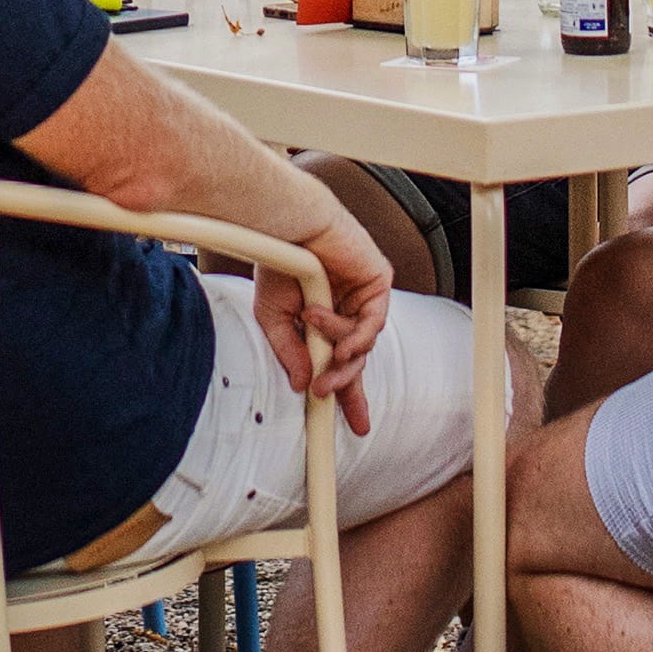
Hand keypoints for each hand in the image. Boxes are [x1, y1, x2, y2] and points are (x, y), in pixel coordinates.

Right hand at [254, 206, 391, 409]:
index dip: (348, 394)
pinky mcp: (377, 283)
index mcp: (326, 319)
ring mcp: (364, 297)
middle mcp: (348, 309)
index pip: (341, 363)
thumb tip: (303, 384)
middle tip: (324, 393)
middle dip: (344, 383)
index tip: (353, 425)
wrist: (288, 227)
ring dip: (337, 350)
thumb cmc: (279, 263)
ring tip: (316, 334)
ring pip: (363, 345)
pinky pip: (373, 324)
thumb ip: (291, 352)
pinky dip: (354, 336)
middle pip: (358, 360)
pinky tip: (334, 336)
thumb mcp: (275, 318)